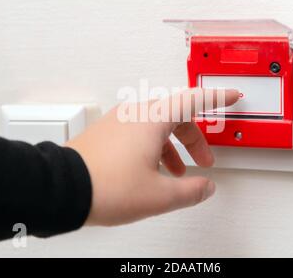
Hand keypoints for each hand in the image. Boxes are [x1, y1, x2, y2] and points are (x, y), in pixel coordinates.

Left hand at [65, 88, 239, 225]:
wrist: (61, 190)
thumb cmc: (105, 186)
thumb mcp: (159, 195)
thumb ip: (190, 191)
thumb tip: (205, 187)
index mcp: (153, 120)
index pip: (194, 101)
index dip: (217, 98)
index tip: (231, 95)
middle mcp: (135, 114)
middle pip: (176, 117)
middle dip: (195, 139)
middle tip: (205, 159)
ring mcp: (118, 122)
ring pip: (156, 126)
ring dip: (173, 147)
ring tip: (177, 172)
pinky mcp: (106, 133)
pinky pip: (138, 133)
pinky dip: (153, 147)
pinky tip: (152, 170)